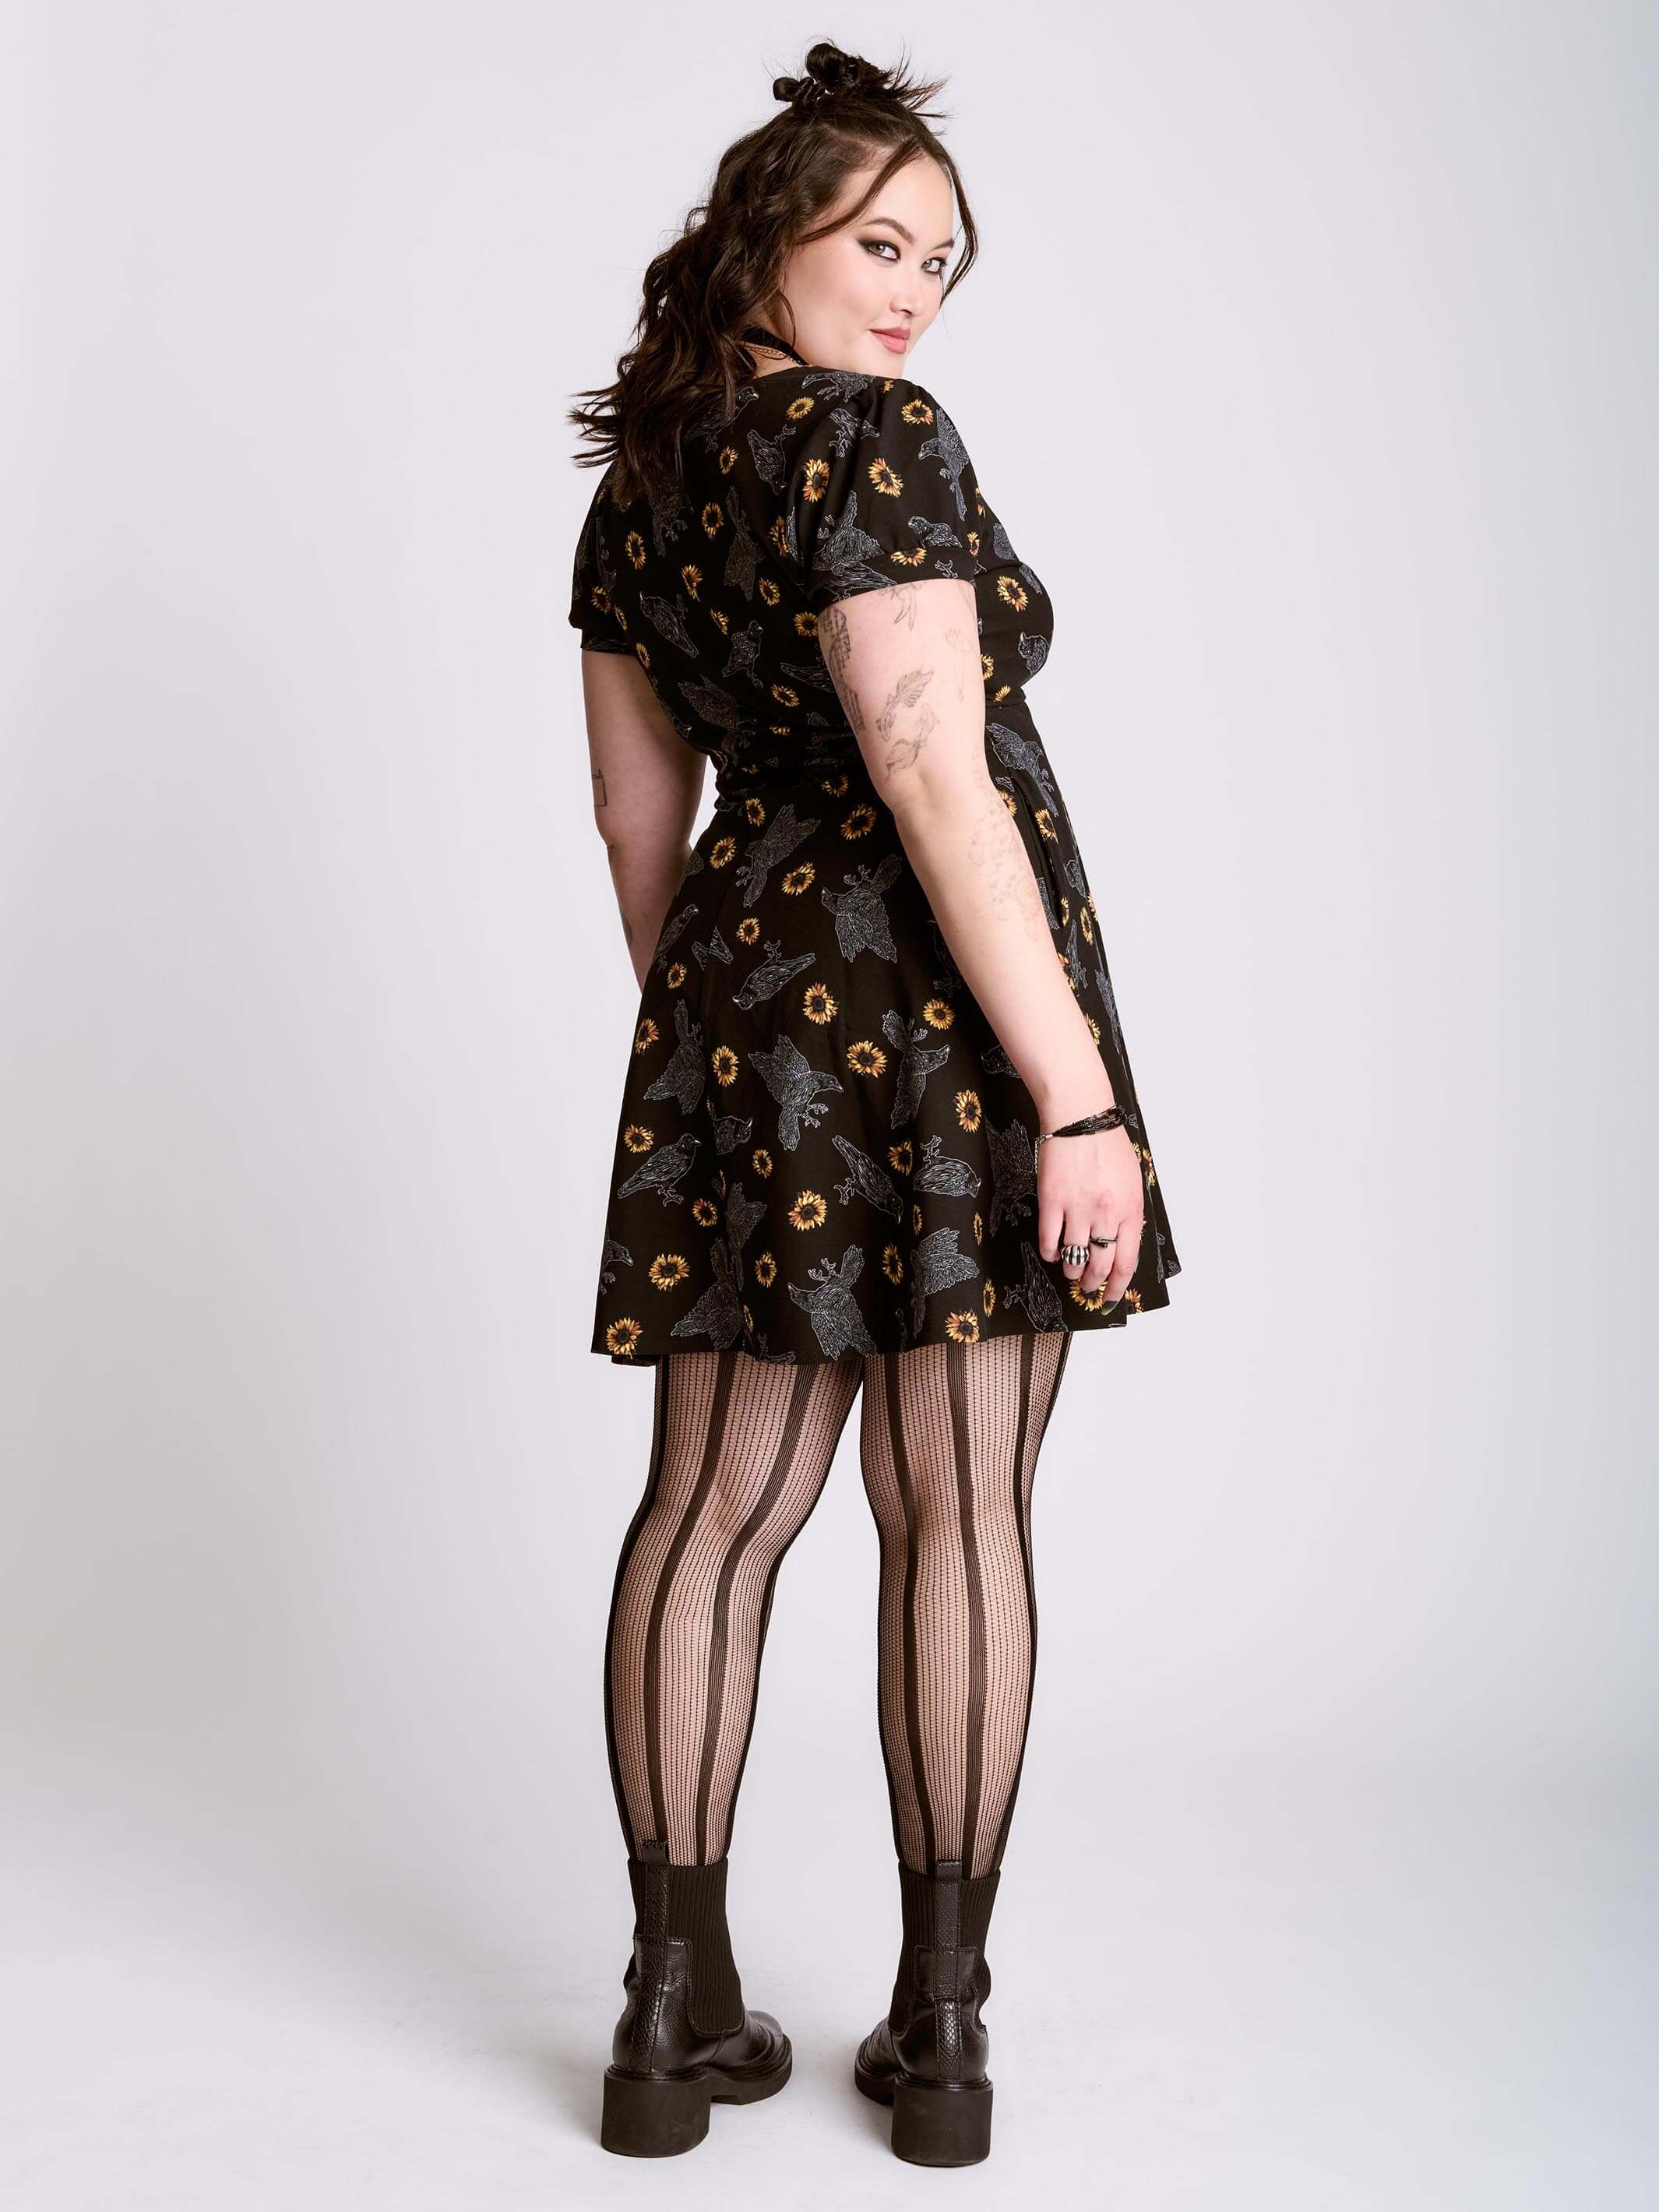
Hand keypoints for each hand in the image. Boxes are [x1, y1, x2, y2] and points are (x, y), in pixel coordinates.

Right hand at [1037, 1122, 1144, 1303]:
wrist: (1080, 1116)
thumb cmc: (1107, 1144)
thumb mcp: (1132, 1180)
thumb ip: (1128, 1213)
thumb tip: (1120, 1243)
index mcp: (1131, 1210)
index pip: (1126, 1262)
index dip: (1117, 1286)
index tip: (1111, 1298)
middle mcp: (1107, 1214)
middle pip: (1100, 1265)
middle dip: (1093, 1284)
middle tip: (1088, 1288)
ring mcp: (1078, 1209)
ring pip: (1074, 1257)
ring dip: (1072, 1271)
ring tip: (1070, 1270)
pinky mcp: (1052, 1201)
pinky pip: (1049, 1240)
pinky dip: (1050, 1252)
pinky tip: (1051, 1252)